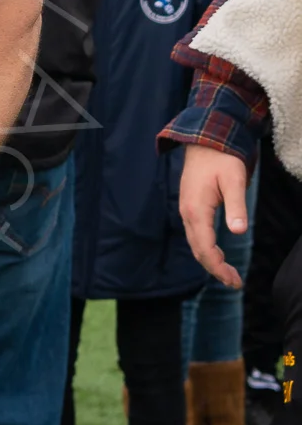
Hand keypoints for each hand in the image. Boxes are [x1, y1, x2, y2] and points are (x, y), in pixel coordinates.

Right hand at [179, 144, 249, 288]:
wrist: (204, 141)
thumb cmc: (222, 160)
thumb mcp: (234, 181)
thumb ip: (236, 206)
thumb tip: (238, 232)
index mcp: (196, 210)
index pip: (206, 248)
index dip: (219, 267)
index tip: (235, 281)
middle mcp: (188, 213)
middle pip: (198, 250)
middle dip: (215, 269)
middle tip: (235, 283)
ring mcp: (187, 210)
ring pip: (195, 243)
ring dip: (210, 260)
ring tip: (229, 273)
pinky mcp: (190, 207)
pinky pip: (195, 235)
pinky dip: (206, 249)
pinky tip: (218, 252)